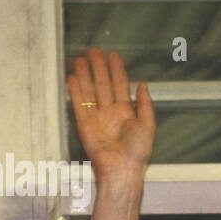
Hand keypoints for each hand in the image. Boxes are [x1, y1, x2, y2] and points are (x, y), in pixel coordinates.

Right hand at [67, 48, 154, 185]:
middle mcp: (111, 112)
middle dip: (98, 67)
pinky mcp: (85, 125)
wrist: (122, 169)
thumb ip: (145, 104)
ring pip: (90, 91)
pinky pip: (79, 104)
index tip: (113, 55)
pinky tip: (72, 78)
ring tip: (80, 59)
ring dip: (85, 75)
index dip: (117, 70)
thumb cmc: (137, 152)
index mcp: (127, 112)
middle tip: (93, 51)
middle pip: (103, 84)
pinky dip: (75, 91)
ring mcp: (97, 118)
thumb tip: (143, 85)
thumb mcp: (148, 125)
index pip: (120, 85)